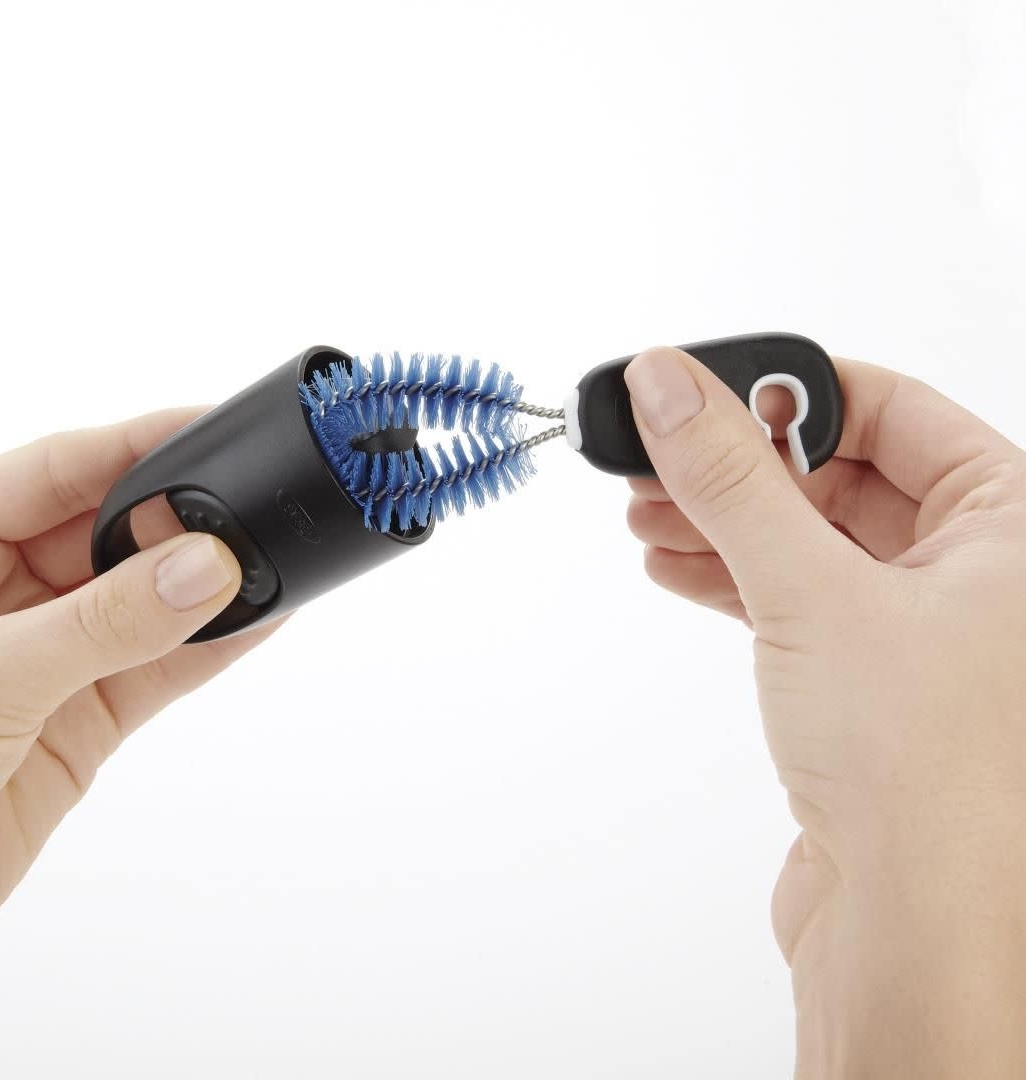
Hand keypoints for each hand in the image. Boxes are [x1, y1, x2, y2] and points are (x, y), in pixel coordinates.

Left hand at [0, 410, 282, 961]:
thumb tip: (203, 567)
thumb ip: (105, 622)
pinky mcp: (81, 717)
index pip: (55, 468)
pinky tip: (259, 618)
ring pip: (144, 600)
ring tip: (270, 565)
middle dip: (179, 525)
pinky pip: (159, 667)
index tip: (211, 429)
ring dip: (205, 588)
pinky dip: (210, 646)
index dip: (136, 445)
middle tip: (245, 523)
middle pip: (109, 530)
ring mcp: (46, 653)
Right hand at [624, 347, 1025, 1077]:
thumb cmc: (921, 778)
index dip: (792, 393)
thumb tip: (669, 385)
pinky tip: (674, 567)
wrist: (910, 933)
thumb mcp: (810, 590)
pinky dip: (732, 578)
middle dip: (740, 468)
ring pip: (807, 537)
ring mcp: (920, 624)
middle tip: (657, 455)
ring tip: (647, 516)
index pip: (894, 407)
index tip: (706, 388)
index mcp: (1013, 524)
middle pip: (839, 472)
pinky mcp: (866, 675)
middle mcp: (978, 569)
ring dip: (722, 523)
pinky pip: (794, 596)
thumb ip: (731, 478)